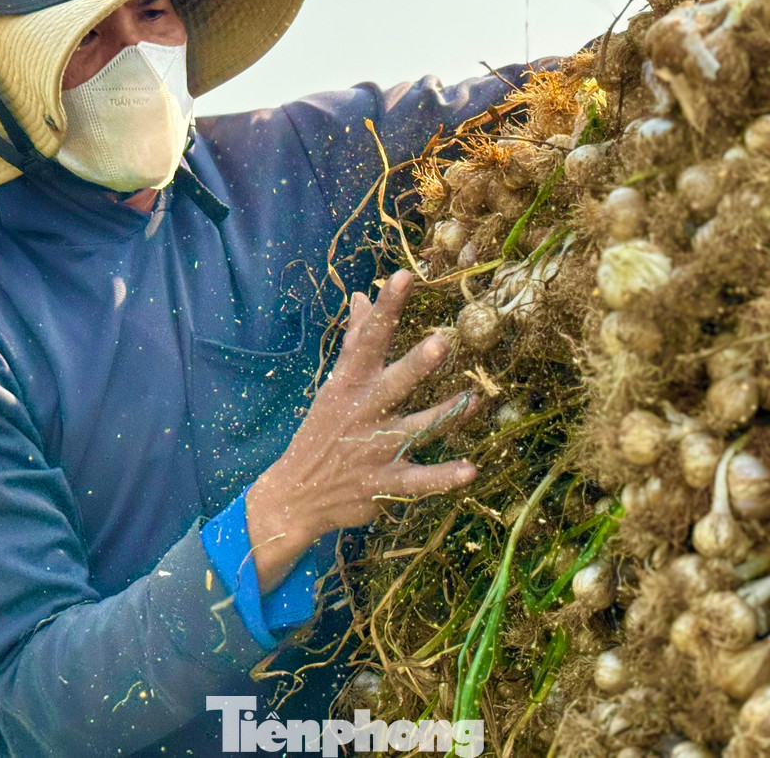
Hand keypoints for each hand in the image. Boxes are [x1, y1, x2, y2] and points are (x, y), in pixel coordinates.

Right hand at [245, 270, 475, 592]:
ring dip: (444, 416)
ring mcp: (376, 448)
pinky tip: (469, 470)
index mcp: (351, 382)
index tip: (403, 276)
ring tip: (473, 400)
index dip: (386, 308)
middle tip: (441, 342)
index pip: (369, 338)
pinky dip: (443, 477)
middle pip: (395, 382)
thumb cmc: (323, 429)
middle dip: (417, 364)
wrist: (296, 494)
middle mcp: (365, 410)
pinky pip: (419, 480)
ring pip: (415, 428)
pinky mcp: (385, 483)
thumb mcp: (335, 382)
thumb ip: (355, 339)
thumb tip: (361, 296)